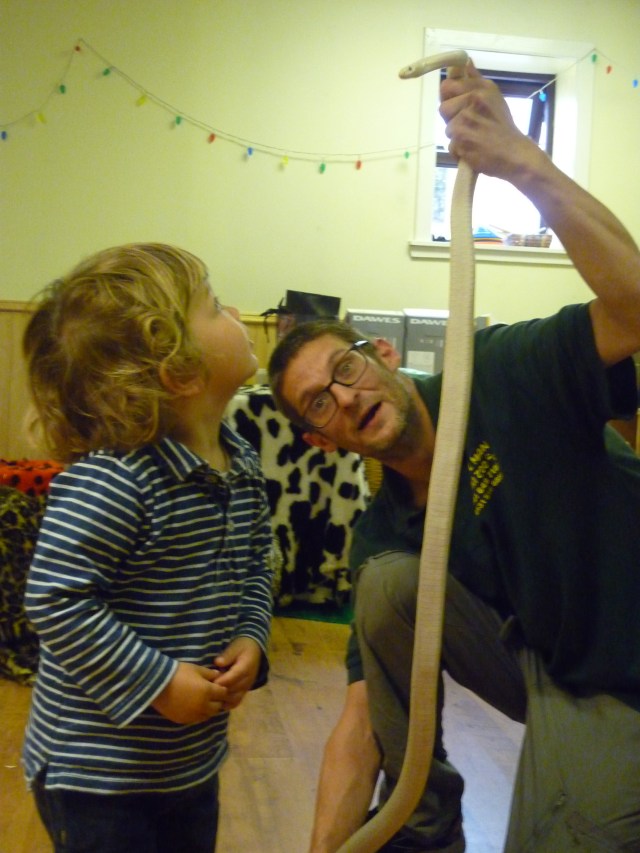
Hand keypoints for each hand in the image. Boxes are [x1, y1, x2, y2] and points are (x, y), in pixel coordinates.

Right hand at [151, 661, 227, 723]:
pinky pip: (196, 719)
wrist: (157, 684)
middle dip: (217, 700)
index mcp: (208, 692)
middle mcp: (203, 706)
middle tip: (212, 694)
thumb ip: (210, 674)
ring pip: (208, 715)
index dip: (222, 689)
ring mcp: (193, 715)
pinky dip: (199, 714)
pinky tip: (194, 707)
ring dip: (209, 709)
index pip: (223, 693)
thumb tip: (219, 675)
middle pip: (217, 706)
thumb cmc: (178, 672)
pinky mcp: (183, 720)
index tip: (218, 685)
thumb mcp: (196, 669)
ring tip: (203, 701)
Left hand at [212, 637, 261, 709]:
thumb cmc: (242, 647)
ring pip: (235, 698)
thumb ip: (227, 655)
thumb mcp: (235, 646)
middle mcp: (248, 679)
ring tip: (210, 697)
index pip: (234, 676)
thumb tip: (218, 662)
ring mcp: (247, 687)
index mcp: (247, 666)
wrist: (254, 650)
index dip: (222, 681)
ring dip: (222, 699)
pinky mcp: (244, 692)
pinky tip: (217, 703)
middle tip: (207, 691)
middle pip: (233, 689)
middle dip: (220, 691)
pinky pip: (236, 702)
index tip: (210, 683)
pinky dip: (227, 704)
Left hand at [439, 61, 537, 180]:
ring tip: (474, 137)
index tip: (456, 104)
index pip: (447, 86)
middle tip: (468, 124)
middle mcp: (473, 101)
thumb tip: (465, 61)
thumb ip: (475, 80)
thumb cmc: (502, 126)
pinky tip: (474, 149)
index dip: (449, 97)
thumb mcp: (493, 96)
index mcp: (481, 88)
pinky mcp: (461, 141)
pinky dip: (459, 151)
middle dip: (452, 118)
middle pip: (443, 108)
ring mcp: (466, 121)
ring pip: (447, 128)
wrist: (514, 154)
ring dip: (457, 136)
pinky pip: (450, 146)